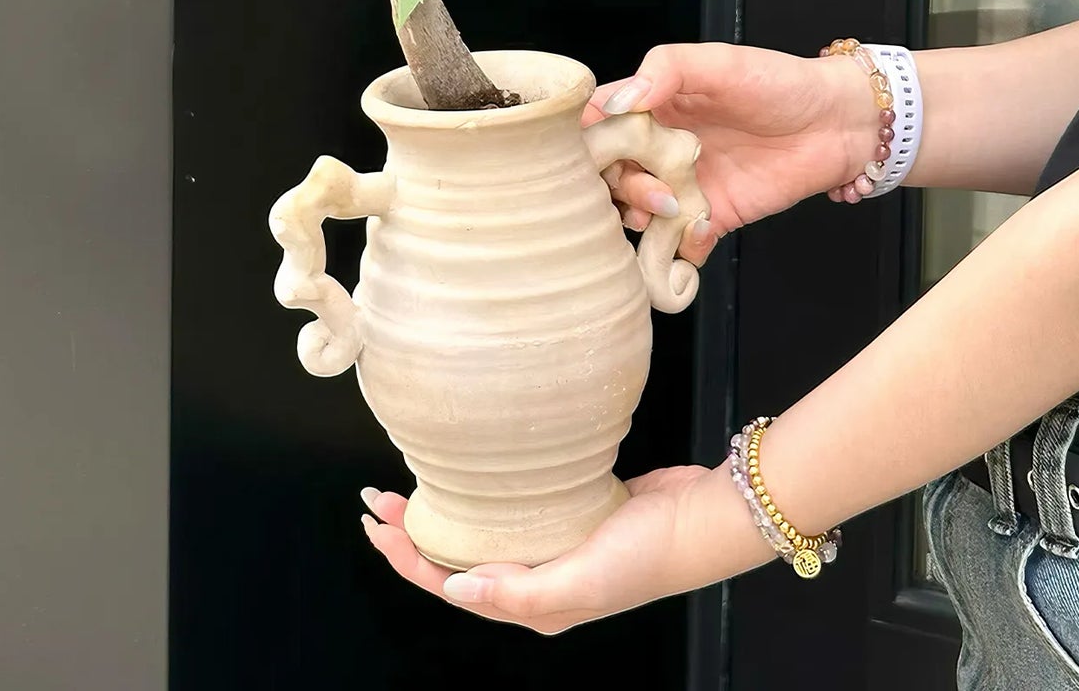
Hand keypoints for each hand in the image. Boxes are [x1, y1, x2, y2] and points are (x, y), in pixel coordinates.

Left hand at [359, 466, 773, 631]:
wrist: (702, 518)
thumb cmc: (648, 553)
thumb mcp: (580, 582)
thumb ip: (517, 592)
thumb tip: (454, 590)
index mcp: (533, 606)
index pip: (450, 586)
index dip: (406, 558)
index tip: (376, 523)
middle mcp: (537, 580)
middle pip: (456, 560)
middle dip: (411, 534)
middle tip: (376, 497)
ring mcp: (552, 546)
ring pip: (480, 533)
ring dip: (442, 512)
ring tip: (409, 485)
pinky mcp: (569, 513)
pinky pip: (512, 508)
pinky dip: (482, 494)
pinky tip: (469, 472)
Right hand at [584, 42, 875, 262]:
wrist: (838, 124)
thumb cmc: (780, 83)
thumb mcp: (720, 62)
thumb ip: (666, 71)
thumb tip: (618, 103)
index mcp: (655, 104)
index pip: (598, 121)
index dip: (587, 138)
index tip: (595, 150)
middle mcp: (661, 146)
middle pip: (609, 172)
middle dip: (618, 185)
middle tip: (655, 187)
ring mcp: (685, 183)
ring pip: (635, 210)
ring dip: (641, 216)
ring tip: (671, 210)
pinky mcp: (713, 216)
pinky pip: (679, 242)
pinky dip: (678, 247)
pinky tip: (701, 231)